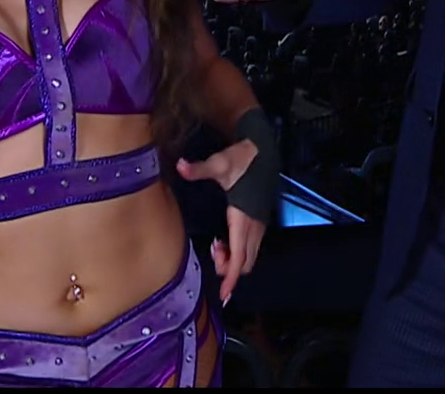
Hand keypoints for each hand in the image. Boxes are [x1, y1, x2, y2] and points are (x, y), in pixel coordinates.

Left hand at [175, 142, 268, 304]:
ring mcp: (259, 225)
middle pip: (245, 263)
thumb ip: (199, 168)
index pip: (239, 257)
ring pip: (249, 257)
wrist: (264, 150)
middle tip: (213, 252)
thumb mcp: (219, 163)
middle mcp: (254, 226)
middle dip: (228, 268)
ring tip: (217, 246)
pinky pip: (250, 248)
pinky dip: (238, 252)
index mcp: (243, 218)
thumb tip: (180, 166)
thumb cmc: (242, 159)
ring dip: (233, 260)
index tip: (224, 294)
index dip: (231, 277)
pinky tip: (225, 240)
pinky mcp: (259, 221)